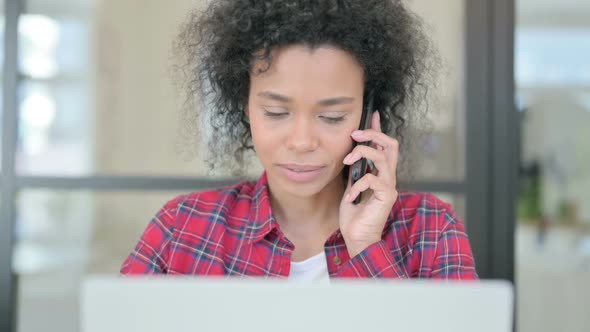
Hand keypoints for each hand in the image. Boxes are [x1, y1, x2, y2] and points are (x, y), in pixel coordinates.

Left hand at [339, 111, 399, 257]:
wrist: (356, 237)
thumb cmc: (354, 215)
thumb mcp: (351, 186)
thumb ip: (355, 171)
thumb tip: (351, 154)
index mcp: (380, 173)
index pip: (384, 146)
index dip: (378, 129)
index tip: (372, 115)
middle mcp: (388, 177)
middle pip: (390, 144)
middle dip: (373, 134)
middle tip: (355, 135)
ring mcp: (389, 186)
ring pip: (383, 157)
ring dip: (362, 153)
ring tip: (347, 161)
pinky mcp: (387, 196)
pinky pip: (373, 179)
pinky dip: (358, 184)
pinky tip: (351, 196)